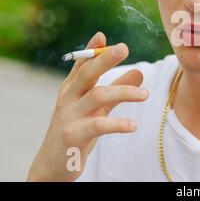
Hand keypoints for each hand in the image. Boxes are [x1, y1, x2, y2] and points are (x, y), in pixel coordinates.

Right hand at [27, 32, 147, 180]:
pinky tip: (133, 125)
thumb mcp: (98, 107)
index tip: (102, 36)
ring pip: (97, 96)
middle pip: (87, 74)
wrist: (53, 165)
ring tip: (145, 95)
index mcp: (72, 89)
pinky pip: (98, 126)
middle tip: (124, 48)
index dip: (91, 50)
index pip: (81, 64)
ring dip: (123, 92)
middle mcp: (68, 98)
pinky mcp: (73, 136)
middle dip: (105, 59)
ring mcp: (69, 116)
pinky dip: (117, 124)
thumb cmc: (77, 129)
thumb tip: (140, 71)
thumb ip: (117, 88)